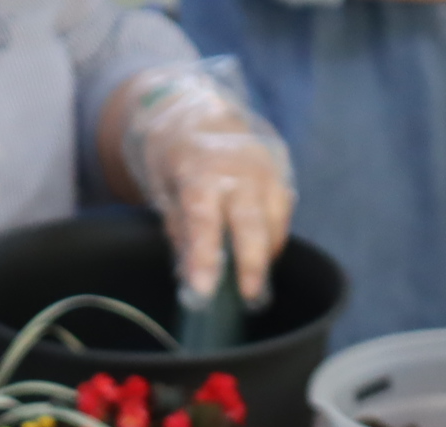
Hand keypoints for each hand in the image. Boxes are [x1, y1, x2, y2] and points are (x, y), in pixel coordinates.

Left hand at [117, 62, 294, 304]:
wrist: (198, 111)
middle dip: (251, 263)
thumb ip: (180, 231)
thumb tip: (192, 278)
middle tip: (249, 296)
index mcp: (198, 170)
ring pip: (275, 219)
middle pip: (251, 222)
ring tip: (252, 281)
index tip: (203, 291)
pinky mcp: (281, 171)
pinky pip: (283, 211)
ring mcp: (264, 167)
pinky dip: (273, 235)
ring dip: (265, 253)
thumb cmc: (176, 155)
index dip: (205, 257)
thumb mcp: (163, 189)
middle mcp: (237, 167)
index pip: (203, 220)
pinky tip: (261, 251)